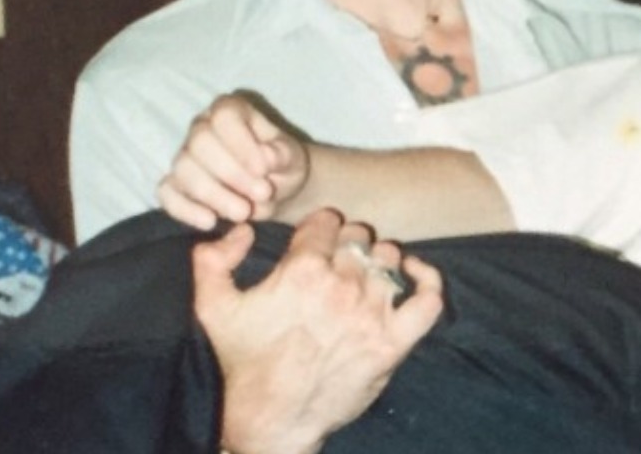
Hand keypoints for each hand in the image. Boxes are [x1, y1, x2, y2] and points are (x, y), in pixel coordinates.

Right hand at [161, 93, 310, 228]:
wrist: (275, 193)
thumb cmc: (282, 167)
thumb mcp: (293, 159)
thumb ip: (282, 154)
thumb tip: (266, 157)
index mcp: (231, 111)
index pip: (224, 116)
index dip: (241, 143)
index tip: (263, 170)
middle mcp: (202, 127)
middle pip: (199, 142)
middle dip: (231, 174)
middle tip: (262, 194)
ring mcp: (185, 156)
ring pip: (183, 169)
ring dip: (214, 195)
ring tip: (244, 213)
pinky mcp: (175, 185)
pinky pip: (167, 194)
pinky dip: (185, 209)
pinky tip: (211, 222)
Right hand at [194, 209, 443, 453]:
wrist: (270, 419)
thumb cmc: (242, 364)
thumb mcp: (212, 307)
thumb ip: (213, 259)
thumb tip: (244, 229)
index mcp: (302, 270)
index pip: (326, 222)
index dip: (318, 229)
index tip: (314, 241)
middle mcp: (341, 286)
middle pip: (357, 238)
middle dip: (345, 244)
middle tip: (334, 263)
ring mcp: (371, 314)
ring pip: (388, 259)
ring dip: (376, 261)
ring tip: (362, 275)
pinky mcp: (393, 342)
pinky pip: (428, 298)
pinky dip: (425, 279)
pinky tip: (412, 273)